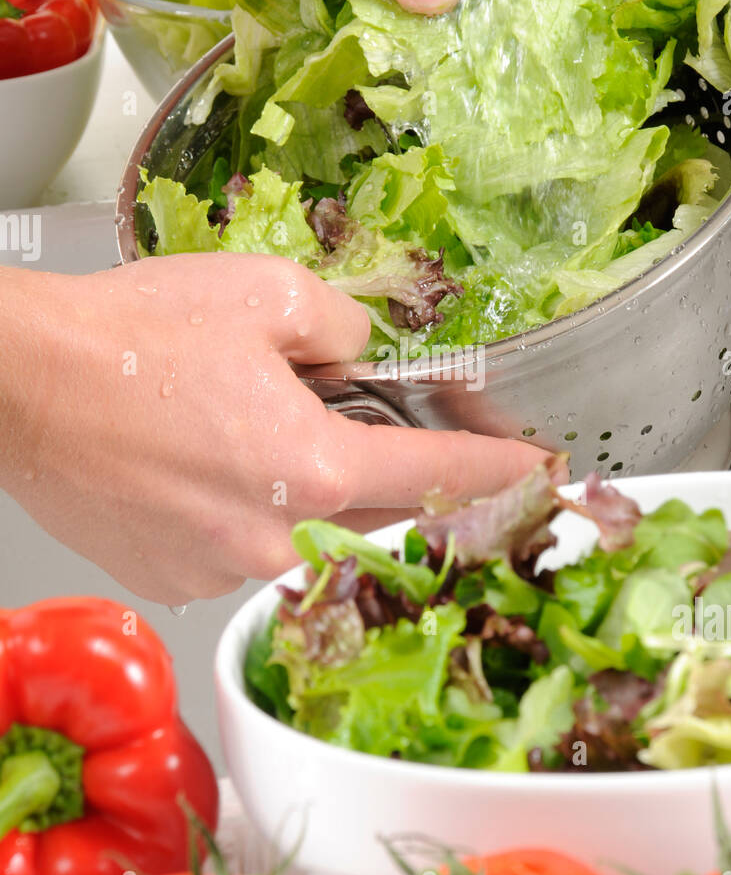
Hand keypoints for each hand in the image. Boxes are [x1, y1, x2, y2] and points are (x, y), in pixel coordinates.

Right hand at [0, 258, 546, 604]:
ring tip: (257, 439)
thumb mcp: (264, 293)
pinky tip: (211, 473)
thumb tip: (364, 355)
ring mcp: (221, 570)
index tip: (535, 475)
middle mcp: (274, 537)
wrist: (26, 384)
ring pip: (310, 544)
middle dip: (402, 485)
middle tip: (381, 439)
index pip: (441, 480)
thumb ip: (345, 326)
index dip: (500, 474)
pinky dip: (251, 523)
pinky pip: (245, 559)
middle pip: (383, 523)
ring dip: (313, 501)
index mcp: (312, 467)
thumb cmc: (127, 339)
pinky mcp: (177, 581)